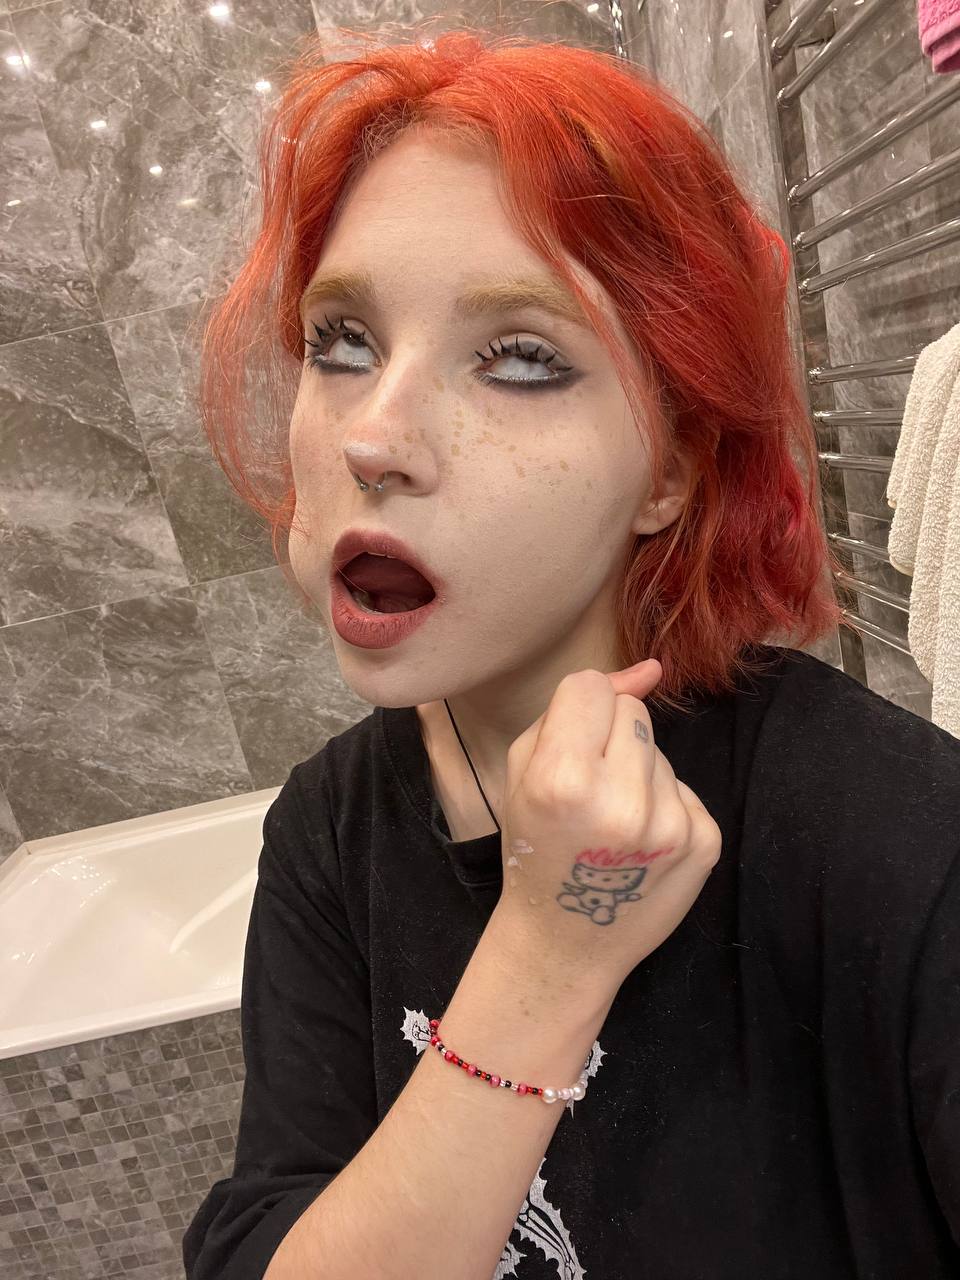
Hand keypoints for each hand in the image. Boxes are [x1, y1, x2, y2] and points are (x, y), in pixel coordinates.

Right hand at [494, 661, 721, 995]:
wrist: (564, 942)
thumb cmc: (534, 849)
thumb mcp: (523, 770)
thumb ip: (574, 708)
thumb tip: (651, 670)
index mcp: (561, 780)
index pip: (589, 688)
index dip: (576, 711)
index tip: (567, 746)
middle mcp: (621, 802)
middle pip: (633, 713)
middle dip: (610, 738)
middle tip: (589, 789)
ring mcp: (669, 825)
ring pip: (660, 749)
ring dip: (638, 773)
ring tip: (613, 820)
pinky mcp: (703, 843)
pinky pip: (685, 786)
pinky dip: (664, 804)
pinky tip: (640, 841)